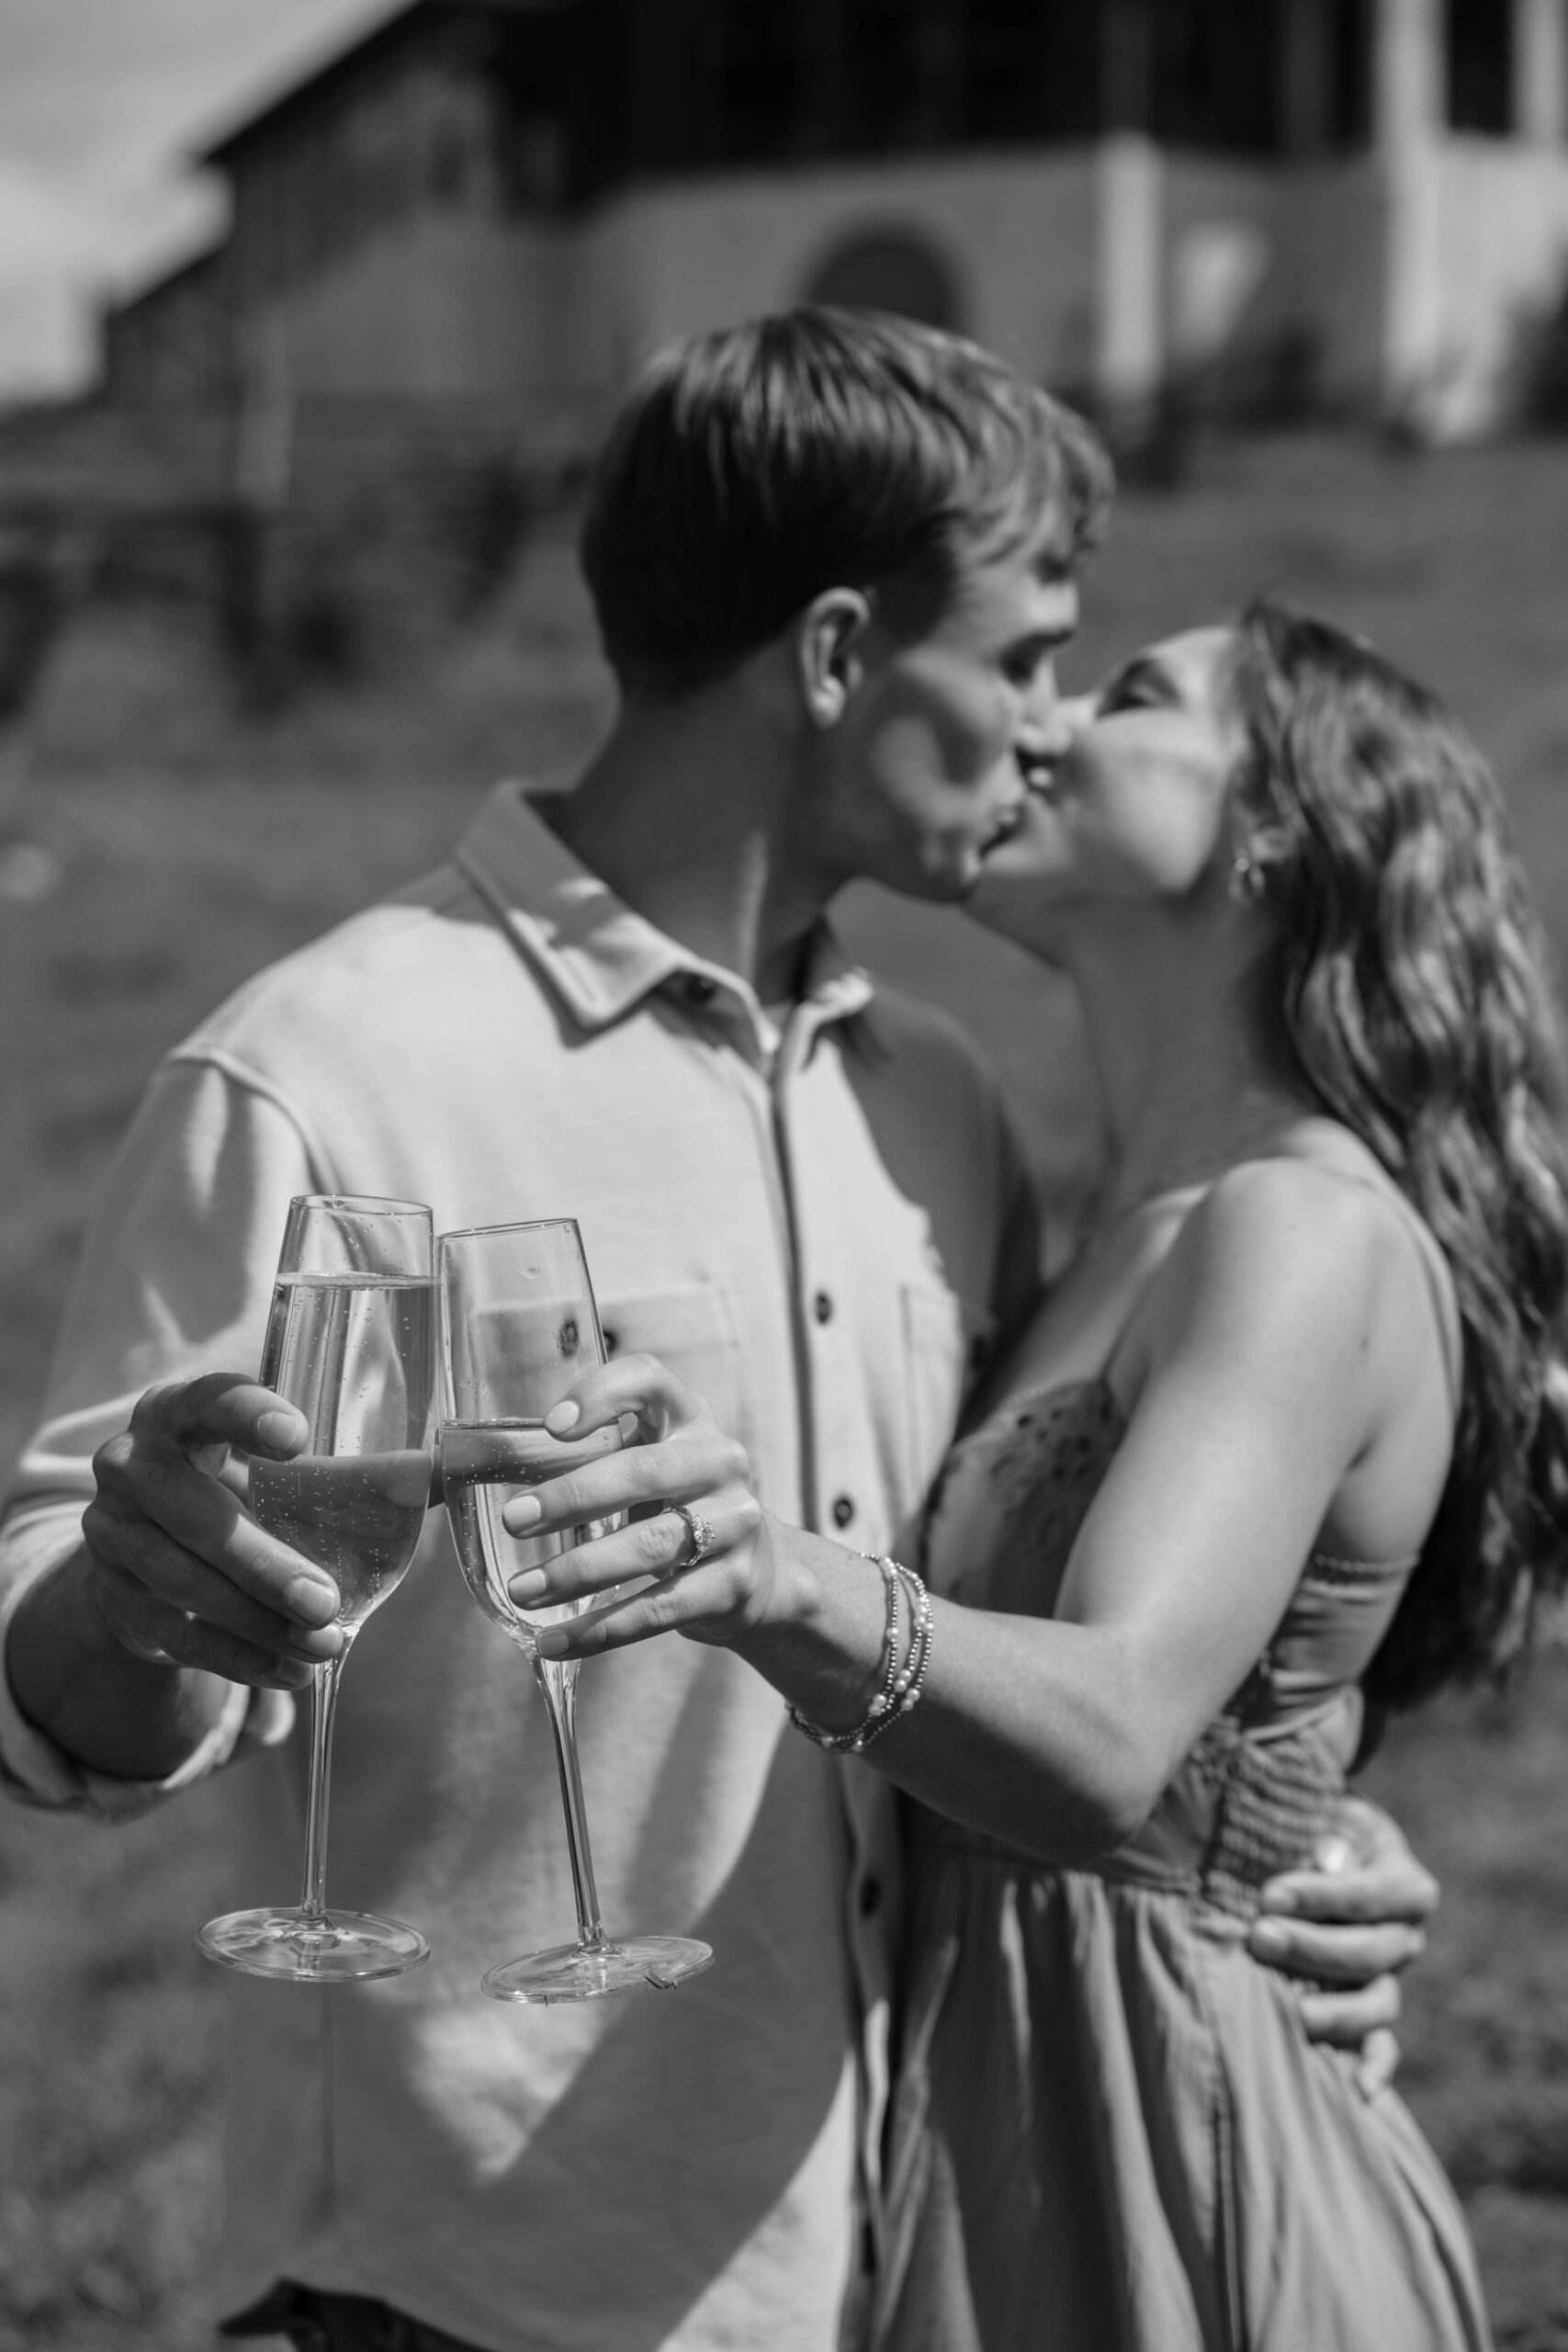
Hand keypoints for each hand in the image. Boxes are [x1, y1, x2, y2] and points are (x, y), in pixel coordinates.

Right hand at [80, 1373, 347, 1688]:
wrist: (150, 1552)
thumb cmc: (237, 1493)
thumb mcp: (286, 1475)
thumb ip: (364, 1475)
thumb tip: (455, 1469)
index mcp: (178, 1412)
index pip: (208, 1401)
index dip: (248, 1415)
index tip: (299, 1440)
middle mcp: (132, 1465)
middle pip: (194, 1515)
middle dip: (263, 1564)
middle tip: (325, 1601)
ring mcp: (112, 1533)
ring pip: (185, 1583)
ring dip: (258, 1622)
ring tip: (323, 1644)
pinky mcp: (113, 1596)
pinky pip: (177, 1633)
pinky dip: (238, 1658)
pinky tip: (289, 1671)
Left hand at [496, 1354, 773, 1656]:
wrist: (757, 1568)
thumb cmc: (671, 1504)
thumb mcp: (638, 1464)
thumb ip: (568, 1460)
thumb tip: (444, 1471)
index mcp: (685, 1416)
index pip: (650, 1379)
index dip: (602, 1395)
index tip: (551, 1426)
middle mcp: (717, 1459)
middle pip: (644, 1471)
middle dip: (572, 1497)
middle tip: (513, 1519)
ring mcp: (734, 1521)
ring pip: (652, 1546)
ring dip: (579, 1571)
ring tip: (524, 1590)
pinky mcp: (732, 1583)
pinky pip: (660, 1608)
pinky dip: (603, 1629)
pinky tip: (556, 1641)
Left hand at [1247, 1795, 1437, 2096]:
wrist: (1307, 1844)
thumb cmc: (1303, 1823)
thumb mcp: (1313, 1811)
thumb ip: (1308, 1829)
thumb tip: (1306, 1857)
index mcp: (1401, 1880)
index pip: (1377, 1893)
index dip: (1326, 1896)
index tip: (1270, 1894)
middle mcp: (1403, 1934)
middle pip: (1376, 1953)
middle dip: (1314, 1948)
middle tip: (1259, 1938)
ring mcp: (1387, 1977)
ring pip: (1379, 2004)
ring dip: (1337, 2011)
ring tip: (1293, 2012)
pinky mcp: (1365, 2011)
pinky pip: (1380, 2046)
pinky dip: (1373, 2068)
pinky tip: (1359, 2092)